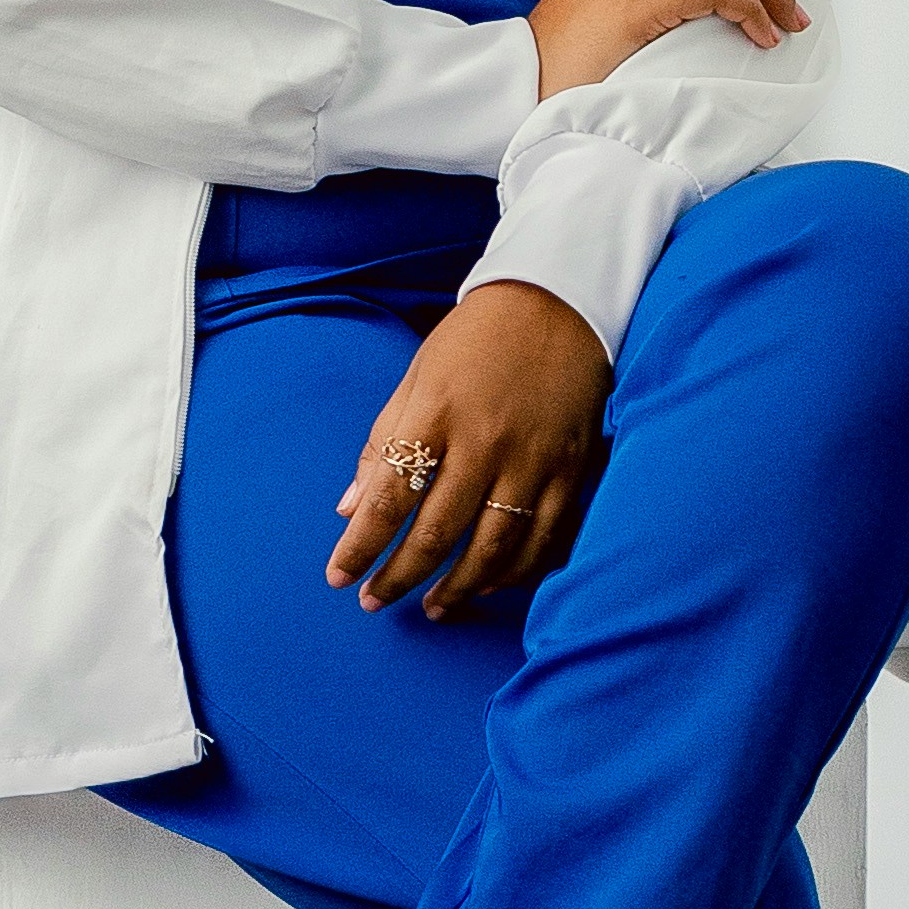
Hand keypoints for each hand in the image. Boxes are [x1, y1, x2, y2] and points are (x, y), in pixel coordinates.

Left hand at [329, 283, 611, 619]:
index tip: (338, 577)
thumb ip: (382, 444)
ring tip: (432, 606)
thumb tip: (348, 509)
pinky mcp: (570, 469)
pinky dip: (514, 571)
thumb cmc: (473, 341)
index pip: (389, 497)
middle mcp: (484, 441)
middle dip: (400, 576)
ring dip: (457, 587)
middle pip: (438, 532)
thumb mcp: (414, 379)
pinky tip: (488, 583)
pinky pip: (542, 538)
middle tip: (375, 602)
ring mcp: (533, 458)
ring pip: (493, 547)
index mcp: (435, 413)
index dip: (360, 546)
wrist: (555, 302)